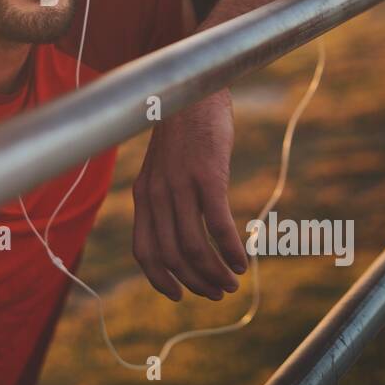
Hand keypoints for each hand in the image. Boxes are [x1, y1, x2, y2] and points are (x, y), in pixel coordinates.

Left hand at [131, 89, 247, 300]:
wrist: (192, 90)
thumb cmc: (181, 132)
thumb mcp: (161, 167)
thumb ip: (163, 197)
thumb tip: (178, 233)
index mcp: (143, 194)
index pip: (145, 251)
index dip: (160, 279)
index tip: (179, 295)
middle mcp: (158, 194)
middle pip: (172, 256)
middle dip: (195, 282)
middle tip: (217, 293)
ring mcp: (181, 185)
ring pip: (194, 247)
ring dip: (214, 273)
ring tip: (232, 283)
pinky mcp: (208, 176)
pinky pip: (218, 226)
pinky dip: (230, 251)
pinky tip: (242, 261)